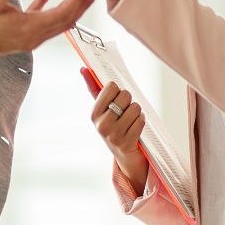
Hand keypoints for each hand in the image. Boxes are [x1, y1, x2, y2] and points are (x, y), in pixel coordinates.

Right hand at [0, 0, 100, 59]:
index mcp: (31, 28)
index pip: (64, 13)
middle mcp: (35, 36)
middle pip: (67, 20)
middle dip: (82, 4)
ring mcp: (30, 37)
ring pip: (59, 22)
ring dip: (71, 7)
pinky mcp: (23, 35)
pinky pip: (43, 21)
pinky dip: (50, 7)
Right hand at [81, 69, 147, 193]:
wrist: (125, 156)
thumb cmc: (115, 126)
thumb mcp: (103, 110)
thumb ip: (94, 89)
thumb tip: (84, 69)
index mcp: (94, 113)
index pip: (111, 87)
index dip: (118, 91)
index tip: (116, 100)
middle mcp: (101, 124)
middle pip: (125, 95)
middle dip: (129, 102)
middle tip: (125, 113)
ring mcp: (113, 135)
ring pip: (135, 107)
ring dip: (137, 113)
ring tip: (131, 121)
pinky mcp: (127, 142)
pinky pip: (141, 120)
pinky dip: (141, 122)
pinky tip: (135, 128)